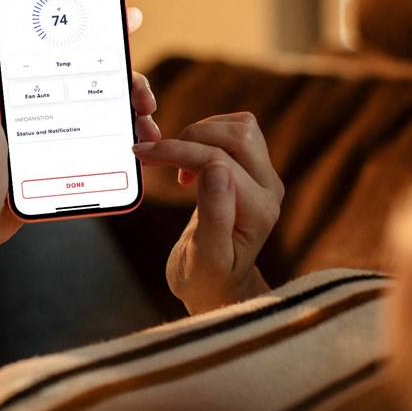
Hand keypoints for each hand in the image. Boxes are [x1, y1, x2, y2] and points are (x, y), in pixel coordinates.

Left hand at [0, 5, 157, 249]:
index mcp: (21, 81)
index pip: (62, 43)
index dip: (96, 26)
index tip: (128, 17)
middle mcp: (44, 99)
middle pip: (96, 75)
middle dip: (129, 77)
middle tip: (143, 94)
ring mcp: (60, 127)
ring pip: (107, 107)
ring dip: (134, 109)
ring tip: (147, 123)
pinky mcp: (69, 155)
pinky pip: (105, 140)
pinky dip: (128, 139)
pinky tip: (142, 145)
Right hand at [133, 113, 282, 313]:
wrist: (216, 284)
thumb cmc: (205, 278)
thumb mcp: (204, 257)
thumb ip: (214, 215)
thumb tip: (216, 168)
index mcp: (257, 213)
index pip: (219, 162)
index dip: (177, 152)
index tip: (141, 153)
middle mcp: (270, 190)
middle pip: (238, 136)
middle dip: (189, 137)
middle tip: (154, 155)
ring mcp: (266, 177)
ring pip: (242, 127)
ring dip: (202, 132)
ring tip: (176, 160)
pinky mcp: (256, 169)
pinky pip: (238, 130)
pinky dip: (209, 133)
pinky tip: (190, 159)